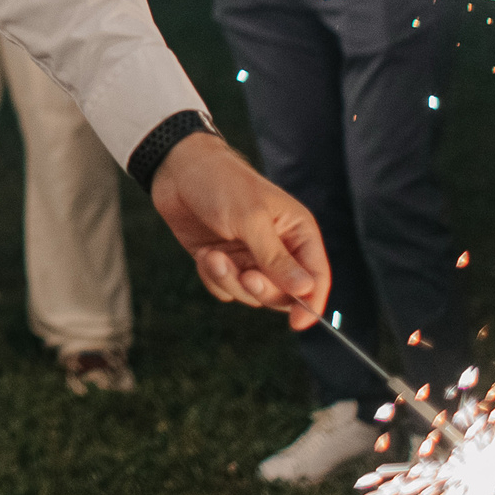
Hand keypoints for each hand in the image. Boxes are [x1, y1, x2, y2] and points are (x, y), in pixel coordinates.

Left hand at [150, 131, 329, 329]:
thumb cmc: (222, 184)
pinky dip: (213, 277)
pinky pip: (225, 288)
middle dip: (262, 289)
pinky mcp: (224, 262)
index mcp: (297, 232)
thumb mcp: (252, 220)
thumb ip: (277, 259)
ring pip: (250, 294)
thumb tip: (305, 291)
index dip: (311, 303)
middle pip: (283, 294)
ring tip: (213, 256)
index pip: (316, 277)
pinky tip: (204, 254)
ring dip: (230, 281)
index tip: (296, 324)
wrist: (178, 170)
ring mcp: (249, 257)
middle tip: (246, 275)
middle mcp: (277, 248)